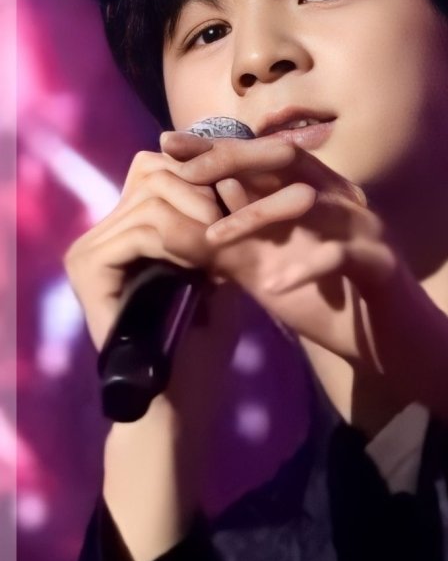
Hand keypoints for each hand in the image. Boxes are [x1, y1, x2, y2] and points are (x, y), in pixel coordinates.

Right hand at [63, 143, 242, 429]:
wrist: (185, 396)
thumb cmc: (209, 335)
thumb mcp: (222, 265)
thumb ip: (219, 219)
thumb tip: (235, 169)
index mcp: (132, 226)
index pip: (163, 164)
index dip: (208, 172)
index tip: (248, 198)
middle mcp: (105, 229)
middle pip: (156, 168)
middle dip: (206, 190)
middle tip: (235, 226)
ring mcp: (91, 247)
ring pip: (153, 193)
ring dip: (200, 215)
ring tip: (223, 249)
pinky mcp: (87, 268)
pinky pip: (140, 229)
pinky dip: (180, 239)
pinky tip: (202, 263)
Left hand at [163, 130, 447, 425]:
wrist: (392, 348)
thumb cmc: (330, 304)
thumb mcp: (267, 274)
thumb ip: (228, 248)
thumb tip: (168, 225)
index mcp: (316, 194)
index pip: (263, 155)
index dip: (216, 146)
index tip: (167, 144)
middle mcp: (342, 199)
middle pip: (287, 158)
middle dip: (233, 159)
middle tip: (186, 173)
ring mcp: (366, 229)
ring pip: (312, 200)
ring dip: (258, 217)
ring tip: (216, 242)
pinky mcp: (382, 264)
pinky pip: (342, 255)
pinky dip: (306, 268)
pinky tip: (277, 286)